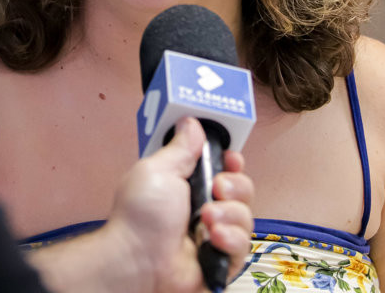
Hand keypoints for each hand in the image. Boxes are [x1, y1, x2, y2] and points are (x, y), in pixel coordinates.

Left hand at [106, 117, 253, 292]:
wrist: (138, 261)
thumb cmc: (141, 216)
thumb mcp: (159, 170)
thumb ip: (181, 148)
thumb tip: (192, 123)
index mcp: (190, 186)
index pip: (225, 169)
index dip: (232, 163)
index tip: (231, 159)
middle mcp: (206, 209)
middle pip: (243, 190)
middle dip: (235, 186)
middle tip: (217, 189)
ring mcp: (216, 235)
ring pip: (246, 217)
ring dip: (228, 214)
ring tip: (206, 220)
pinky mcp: (223, 261)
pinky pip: (244, 246)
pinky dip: (230, 240)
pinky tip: (212, 239)